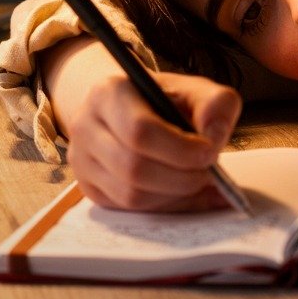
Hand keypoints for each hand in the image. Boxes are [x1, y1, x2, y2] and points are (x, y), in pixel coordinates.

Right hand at [46, 38, 241, 211]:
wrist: (130, 109)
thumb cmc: (164, 100)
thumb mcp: (194, 89)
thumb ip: (216, 104)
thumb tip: (213, 137)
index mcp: (108, 93)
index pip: (140, 130)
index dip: (180, 149)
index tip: (210, 152)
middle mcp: (84, 126)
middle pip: (133, 167)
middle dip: (181, 177)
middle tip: (209, 172)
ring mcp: (81, 160)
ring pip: (130, 194)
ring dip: (174, 195)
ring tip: (200, 181)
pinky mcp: (89, 188)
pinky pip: (128, 209)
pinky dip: (163, 206)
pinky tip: (185, 193)